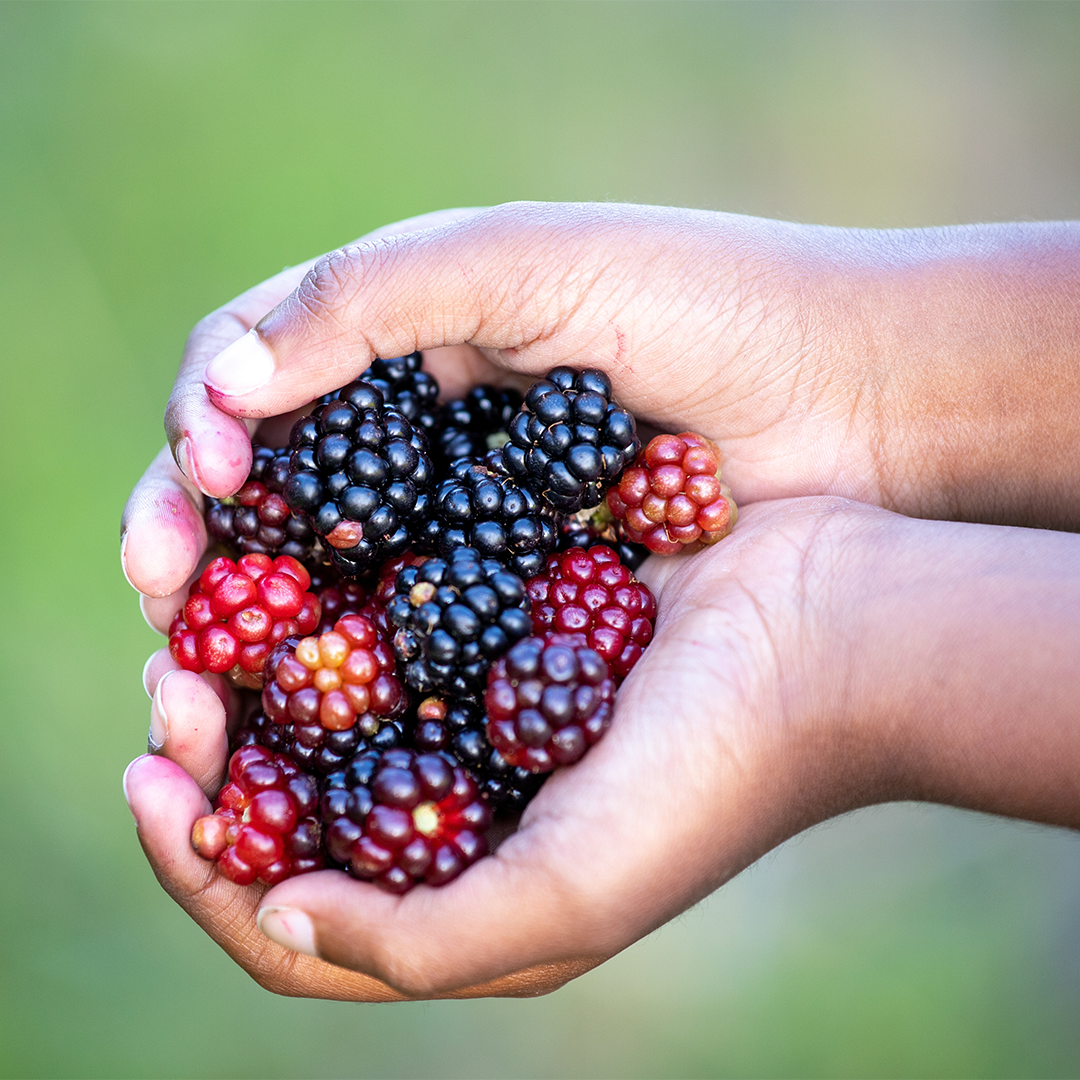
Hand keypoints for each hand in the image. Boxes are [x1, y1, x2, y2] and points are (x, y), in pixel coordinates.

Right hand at [123, 203, 1079, 603]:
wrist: (847, 394)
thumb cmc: (698, 303)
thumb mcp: (523, 261)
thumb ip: (368, 299)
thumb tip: (220, 386)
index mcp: (400, 331)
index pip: (247, 374)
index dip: (199, 429)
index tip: (199, 485)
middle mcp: (416, 427)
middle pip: (269, 485)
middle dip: (197, 537)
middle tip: (163, 594)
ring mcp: (464, 513)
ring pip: (326, 566)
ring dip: (255, 616)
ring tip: (203, 668)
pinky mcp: (519, 587)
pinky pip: (412, 625)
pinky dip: (358, 660)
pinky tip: (317, 700)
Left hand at [123, 497, 1079, 998]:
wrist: (826, 635)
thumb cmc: (716, 775)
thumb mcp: (574, 897)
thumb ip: (428, 939)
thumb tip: (282, 914)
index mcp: (468, 886)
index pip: (291, 912)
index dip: (204, 864)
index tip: (154, 785)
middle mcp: (464, 798)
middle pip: (295, 797)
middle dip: (213, 753)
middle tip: (171, 687)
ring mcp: (482, 700)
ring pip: (329, 695)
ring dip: (254, 662)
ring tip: (199, 616)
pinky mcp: (505, 613)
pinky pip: (392, 607)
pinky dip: (330, 590)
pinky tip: (293, 547)